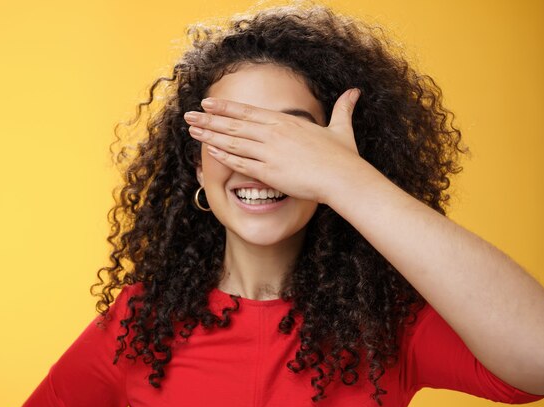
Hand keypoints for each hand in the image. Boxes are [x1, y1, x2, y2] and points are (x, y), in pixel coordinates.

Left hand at [183, 88, 361, 203]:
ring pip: (232, 141)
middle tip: (189, 115)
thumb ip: (343, 109)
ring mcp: (269, 152)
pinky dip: (223, 156)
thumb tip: (354, 92)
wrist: (343, 178)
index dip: (225, 107)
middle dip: (209, 119)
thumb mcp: (342, 128)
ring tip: (191, 130)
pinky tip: (208, 150)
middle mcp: (273, 133)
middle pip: (233, 124)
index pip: (248, 111)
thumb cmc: (343, 156)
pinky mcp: (268, 171)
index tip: (208, 103)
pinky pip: (240, 162)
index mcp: (286, 122)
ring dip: (209, 135)